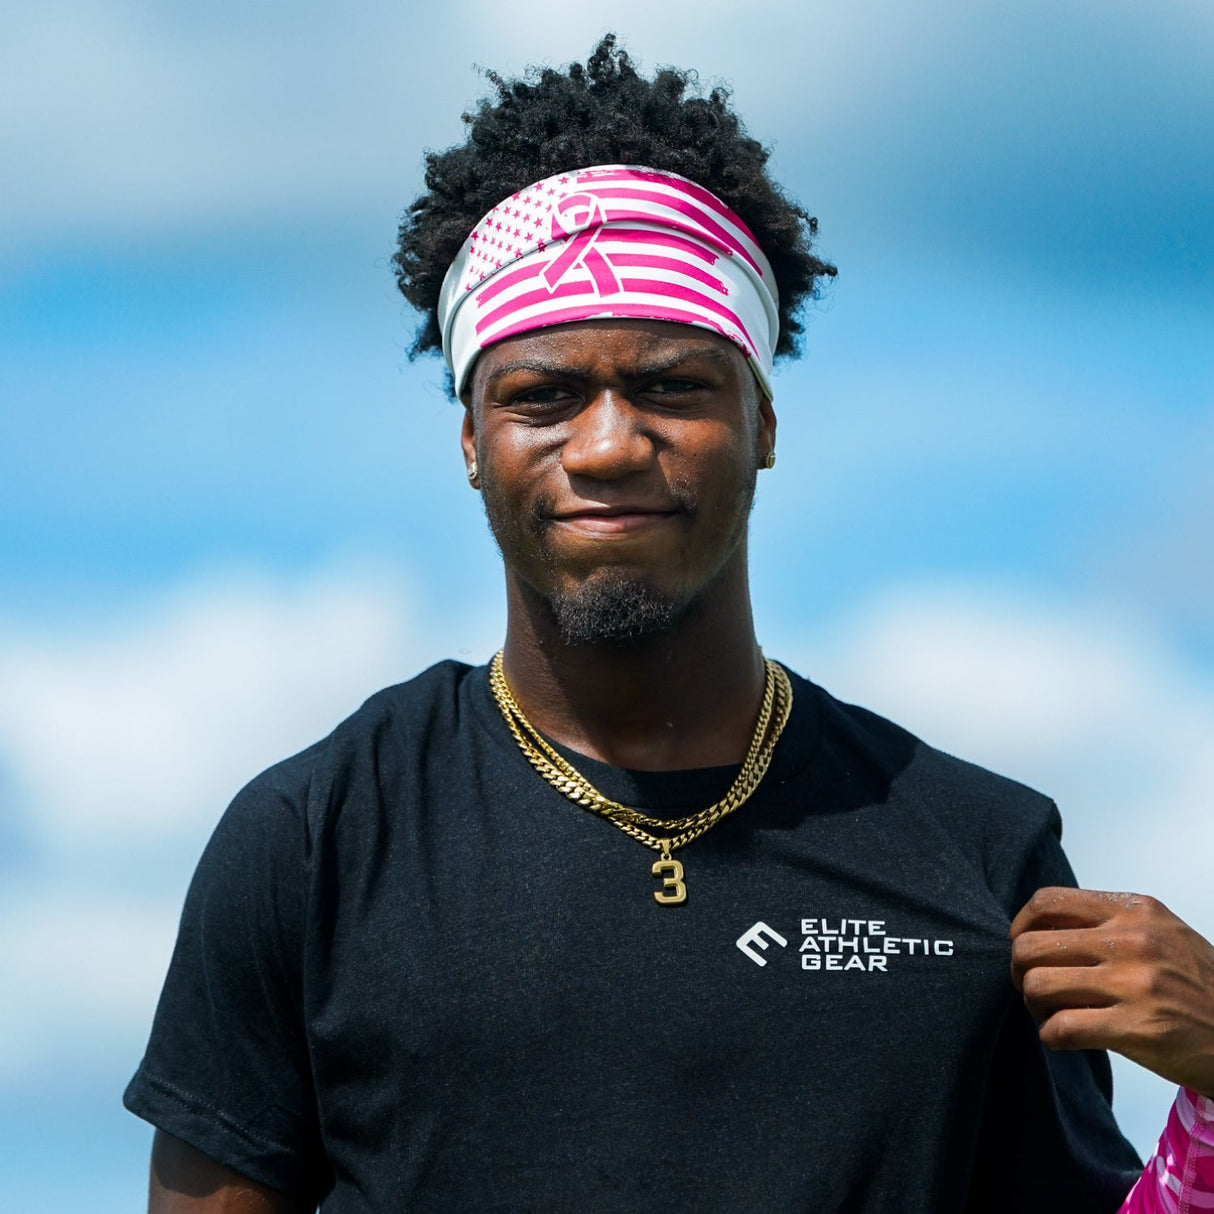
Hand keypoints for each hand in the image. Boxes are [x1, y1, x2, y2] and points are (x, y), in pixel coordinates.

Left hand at [1010, 887, 1213, 1098]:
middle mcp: (1133, 941)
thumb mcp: (1159, 933)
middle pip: (1031, 945)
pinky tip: (1062, 1037)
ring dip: (1033, 1004)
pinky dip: (1050, 1035)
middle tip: (1031, 986)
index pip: (1046, 902)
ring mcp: (1134, 985)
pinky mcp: (1137, 1029)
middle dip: (1019, 970)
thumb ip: (1106, 922)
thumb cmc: (1195, 984)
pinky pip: (1060, 1028)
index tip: (1021, 945)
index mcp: (1134, 910)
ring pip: (1038, 985)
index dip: (1020, 925)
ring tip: (1049, 1012)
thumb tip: (1037, 926)